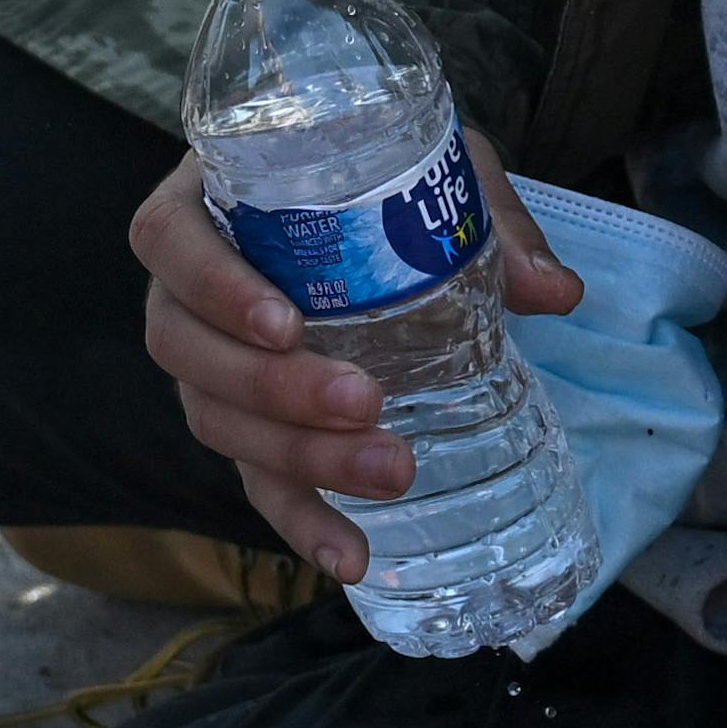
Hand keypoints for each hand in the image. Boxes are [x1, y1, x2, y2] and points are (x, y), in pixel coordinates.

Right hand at [132, 134, 580, 576]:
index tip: (285, 323)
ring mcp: (208, 366)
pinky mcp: (245, 427)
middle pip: (190, 353)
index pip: (169, 242)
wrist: (368, 203)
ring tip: (391, 470)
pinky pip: (257, 479)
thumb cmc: (376, 174)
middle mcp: (185, 292)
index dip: (214, 287)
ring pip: (218, 422)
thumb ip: (486, 219)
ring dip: (300, 457)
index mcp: (205, 206)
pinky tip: (350, 556)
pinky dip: (303, 521)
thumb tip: (557, 292)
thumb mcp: (429, 170)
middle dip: (275, 390)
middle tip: (366, 401)